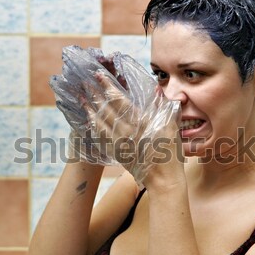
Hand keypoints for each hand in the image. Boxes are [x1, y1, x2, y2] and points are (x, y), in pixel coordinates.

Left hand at [50, 46, 180, 184]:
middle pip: (105, 109)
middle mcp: (126, 130)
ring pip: (99, 122)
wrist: (163, 179)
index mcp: (140, 121)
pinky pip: (100, 137)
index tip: (98, 75)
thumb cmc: (171, 152)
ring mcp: (119, 143)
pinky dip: (94, 127)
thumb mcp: (172, 126)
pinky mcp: (116, 153)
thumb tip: (156, 89)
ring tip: (82, 99)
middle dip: (94, 94)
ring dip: (90, 109)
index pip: (119, 99)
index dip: (107, 86)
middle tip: (84, 83)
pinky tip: (90, 121)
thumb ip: (163, 106)